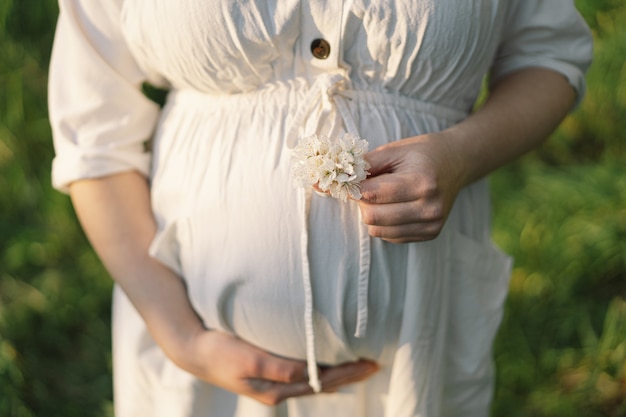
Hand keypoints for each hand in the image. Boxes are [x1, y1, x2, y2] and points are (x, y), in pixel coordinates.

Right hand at [178, 329, 378, 404]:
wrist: (194, 350)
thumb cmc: (221, 352)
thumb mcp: (251, 360)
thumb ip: (280, 369)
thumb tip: (310, 374)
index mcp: (276, 390)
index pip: (322, 382)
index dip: (348, 373)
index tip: (370, 363)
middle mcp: (278, 390)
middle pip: (322, 384)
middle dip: (349, 375)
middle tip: (374, 364)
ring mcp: (273, 383)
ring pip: (314, 380)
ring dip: (338, 373)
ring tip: (357, 366)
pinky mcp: (267, 372)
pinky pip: (302, 373)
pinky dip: (319, 370)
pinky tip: (326, 367)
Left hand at [357, 133, 464, 242]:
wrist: (456, 163)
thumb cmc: (421, 154)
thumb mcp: (393, 151)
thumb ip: (362, 166)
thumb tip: (327, 182)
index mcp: (421, 182)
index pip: (371, 195)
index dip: (353, 188)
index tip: (348, 180)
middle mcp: (429, 208)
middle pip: (372, 217)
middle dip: (362, 203)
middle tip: (367, 188)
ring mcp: (431, 224)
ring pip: (378, 231)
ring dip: (372, 214)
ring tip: (383, 196)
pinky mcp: (430, 234)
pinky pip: (390, 237)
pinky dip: (384, 223)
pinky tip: (395, 206)